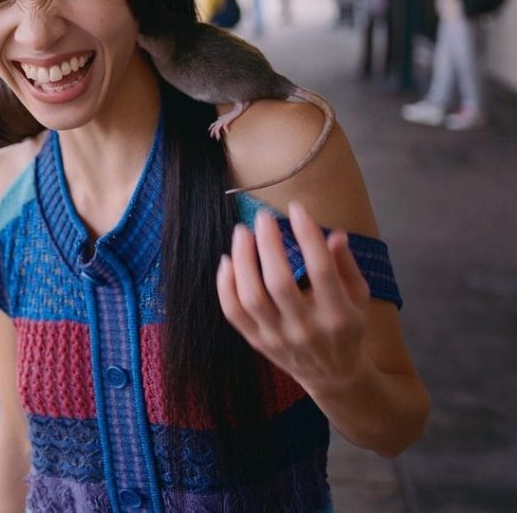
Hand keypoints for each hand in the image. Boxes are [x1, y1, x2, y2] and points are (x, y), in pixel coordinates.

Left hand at [215, 202, 371, 395]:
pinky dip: (225, 285)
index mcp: (338, 316)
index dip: (308, 236)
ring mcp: (277, 338)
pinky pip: (233, 313)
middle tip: (263, 217)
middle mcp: (305, 329)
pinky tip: (228, 261)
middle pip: (279, 282)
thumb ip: (347, 266)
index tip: (297, 209)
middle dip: (269, 244)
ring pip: (251, 297)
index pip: (322, 271)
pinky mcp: (257, 343)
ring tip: (242, 233)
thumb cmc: (346, 327)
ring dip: (242, 260)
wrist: (332, 376)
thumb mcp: (358, 298)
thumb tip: (335, 234)